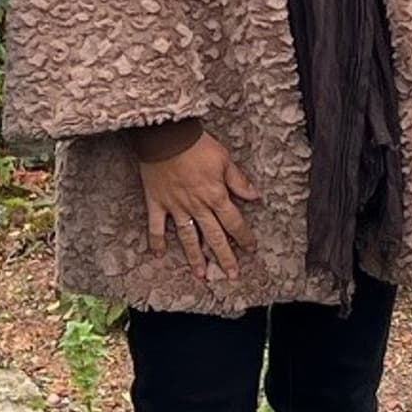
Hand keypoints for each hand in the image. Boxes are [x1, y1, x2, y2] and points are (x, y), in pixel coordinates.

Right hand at [133, 123, 261, 281]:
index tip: (250, 249)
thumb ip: (238, 181)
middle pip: (214, 236)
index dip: (243, 237)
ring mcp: (176, 206)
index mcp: (215, 195)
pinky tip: (158, 254)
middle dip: (224, 257)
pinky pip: (156, 226)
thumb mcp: (224, 159)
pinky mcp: (157, 202)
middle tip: (231, 275)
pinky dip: (156, 240)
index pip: (233, 222)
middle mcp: (197, 206)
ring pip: (188, 237)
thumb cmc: (197, 145)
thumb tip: (255, 196)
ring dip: (195, 256)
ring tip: (200, 274)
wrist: (166, 136)